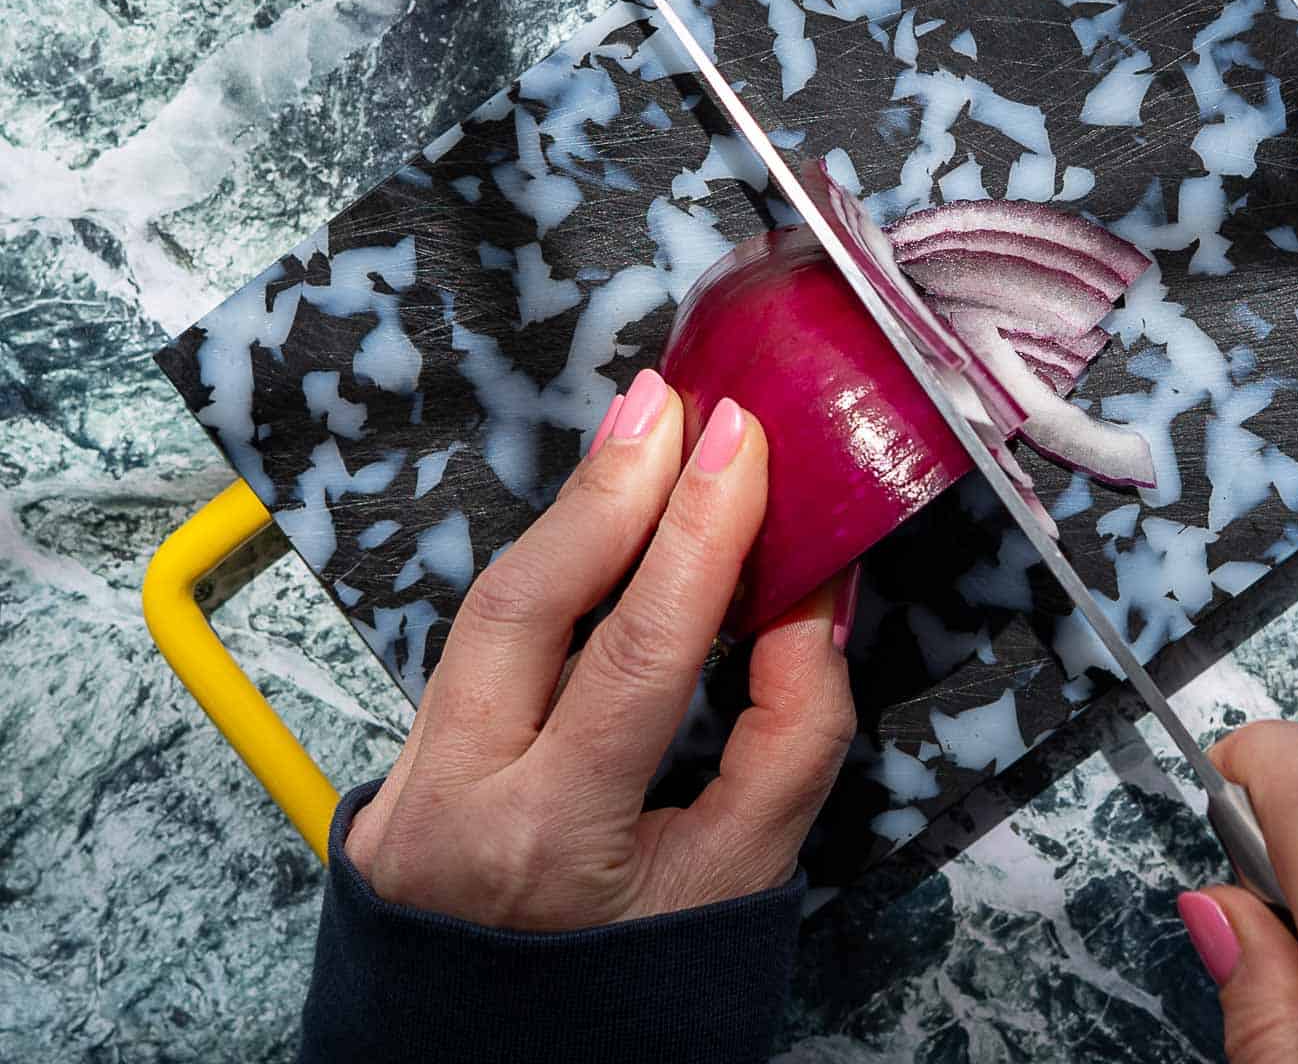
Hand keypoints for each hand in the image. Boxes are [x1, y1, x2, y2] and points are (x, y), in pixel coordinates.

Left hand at [343, 369, 856, 930]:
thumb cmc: (642, 987)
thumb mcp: (742, 881)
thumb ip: (789, 740)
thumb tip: (809, 603)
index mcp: (551, 843)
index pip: (636, 653)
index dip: (698, 536)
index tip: (742, 444)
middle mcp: (454, 806)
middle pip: (522, 607)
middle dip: (605, 491)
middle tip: (671, 405)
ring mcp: (407, 788)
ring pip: (482, 613)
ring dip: (568, 517)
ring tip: (638, 440)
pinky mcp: (395, 774)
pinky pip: (474, 649)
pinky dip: (543, 577)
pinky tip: (592, 526)